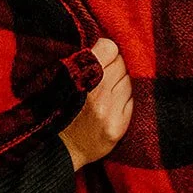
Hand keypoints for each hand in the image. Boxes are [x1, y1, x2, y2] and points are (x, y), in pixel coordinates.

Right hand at [59, 38, 131, 170]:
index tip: (103, 57)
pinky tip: (113, 106)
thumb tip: (107, 42)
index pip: (110, 47)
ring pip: (129, 81)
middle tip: (105, 77)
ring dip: (122, 83)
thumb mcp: (62, 79)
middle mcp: (95, 92)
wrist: (59, 149)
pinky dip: (125, 100)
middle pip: (122, 63)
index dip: (107, 51)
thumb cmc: (60, 109)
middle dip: (115, 67)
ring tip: (108, 92)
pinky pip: (133, 101)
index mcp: (78, 75)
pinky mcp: (118, 126)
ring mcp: (109, 110)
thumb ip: (82, 61)